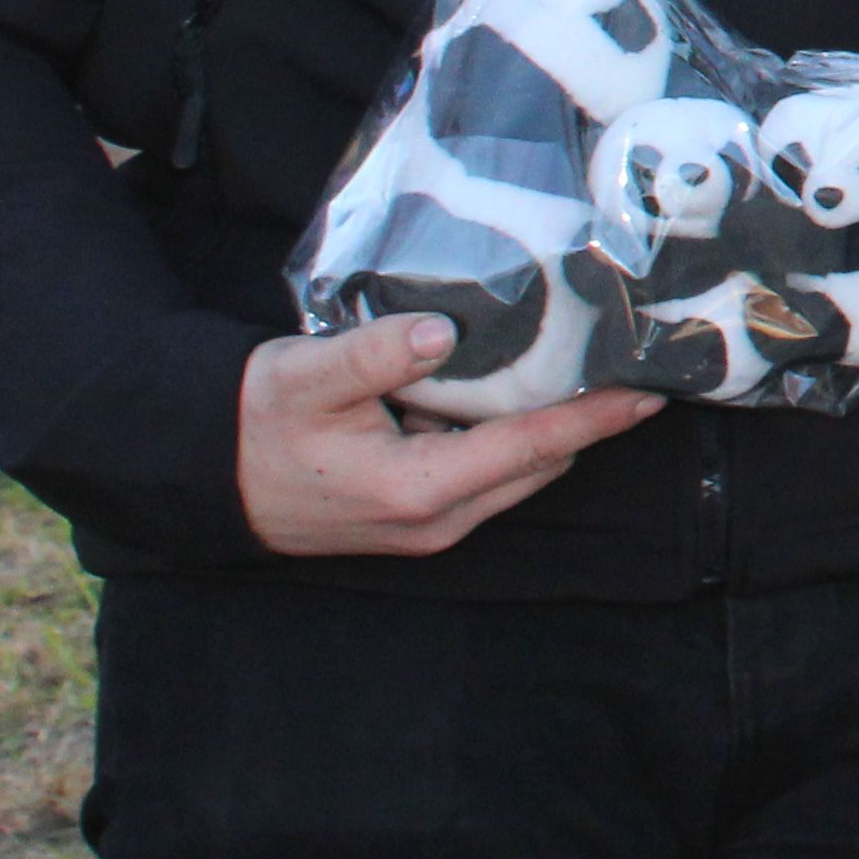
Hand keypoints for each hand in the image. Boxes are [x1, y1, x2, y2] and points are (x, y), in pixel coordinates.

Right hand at [235, 318, 657, 558]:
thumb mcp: (304, 377)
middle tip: (624, 363)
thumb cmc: (256, 423)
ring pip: (516, 474)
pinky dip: (509, 438)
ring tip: (581, 368)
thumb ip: (373, 355)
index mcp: (417, 490)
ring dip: (545, 430)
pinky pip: (486, 475)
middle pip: (538, 465)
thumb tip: (437, 331)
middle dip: (585, 421)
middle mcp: (436, 520)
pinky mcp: (419, 517)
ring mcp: (429, 526)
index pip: (530, 450)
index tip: (651, 393)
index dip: (595, 420)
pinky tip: (510, 388)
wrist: (208, 475)